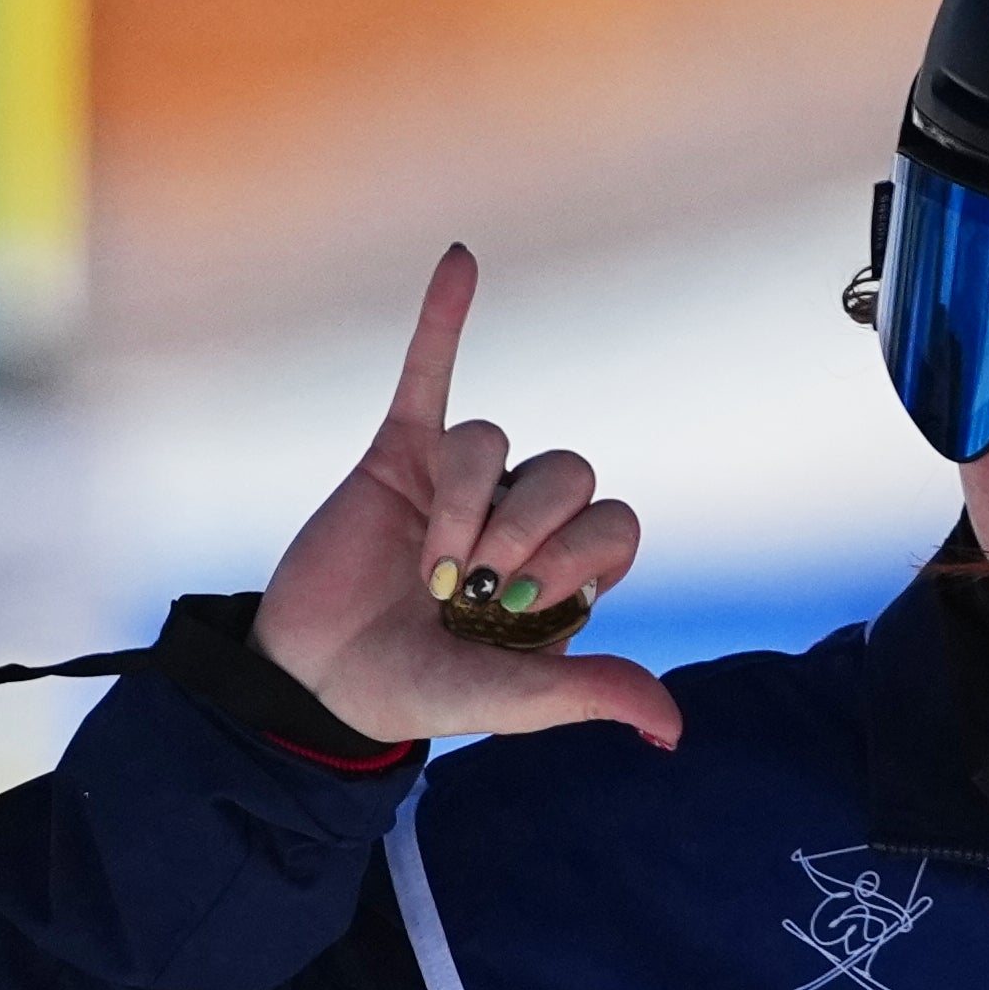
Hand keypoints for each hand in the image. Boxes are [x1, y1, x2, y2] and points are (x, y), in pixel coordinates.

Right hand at [249, 247, 682, 748]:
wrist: (314, 681)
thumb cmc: (416, 692)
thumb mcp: (511, 701)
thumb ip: (590, 693)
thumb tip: (674, 728)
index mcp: (561, 573)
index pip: (611, 524)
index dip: (574, 557)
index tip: (517, 608)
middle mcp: (520, 519)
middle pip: (567, 474)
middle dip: (520, 534)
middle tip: (467, 592)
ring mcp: (461, 483)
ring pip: (496, 444)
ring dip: (465, 503)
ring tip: (428, 567)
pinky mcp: (400, 455)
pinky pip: (429, 376)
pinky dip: (445, 321)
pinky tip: (461, 262)